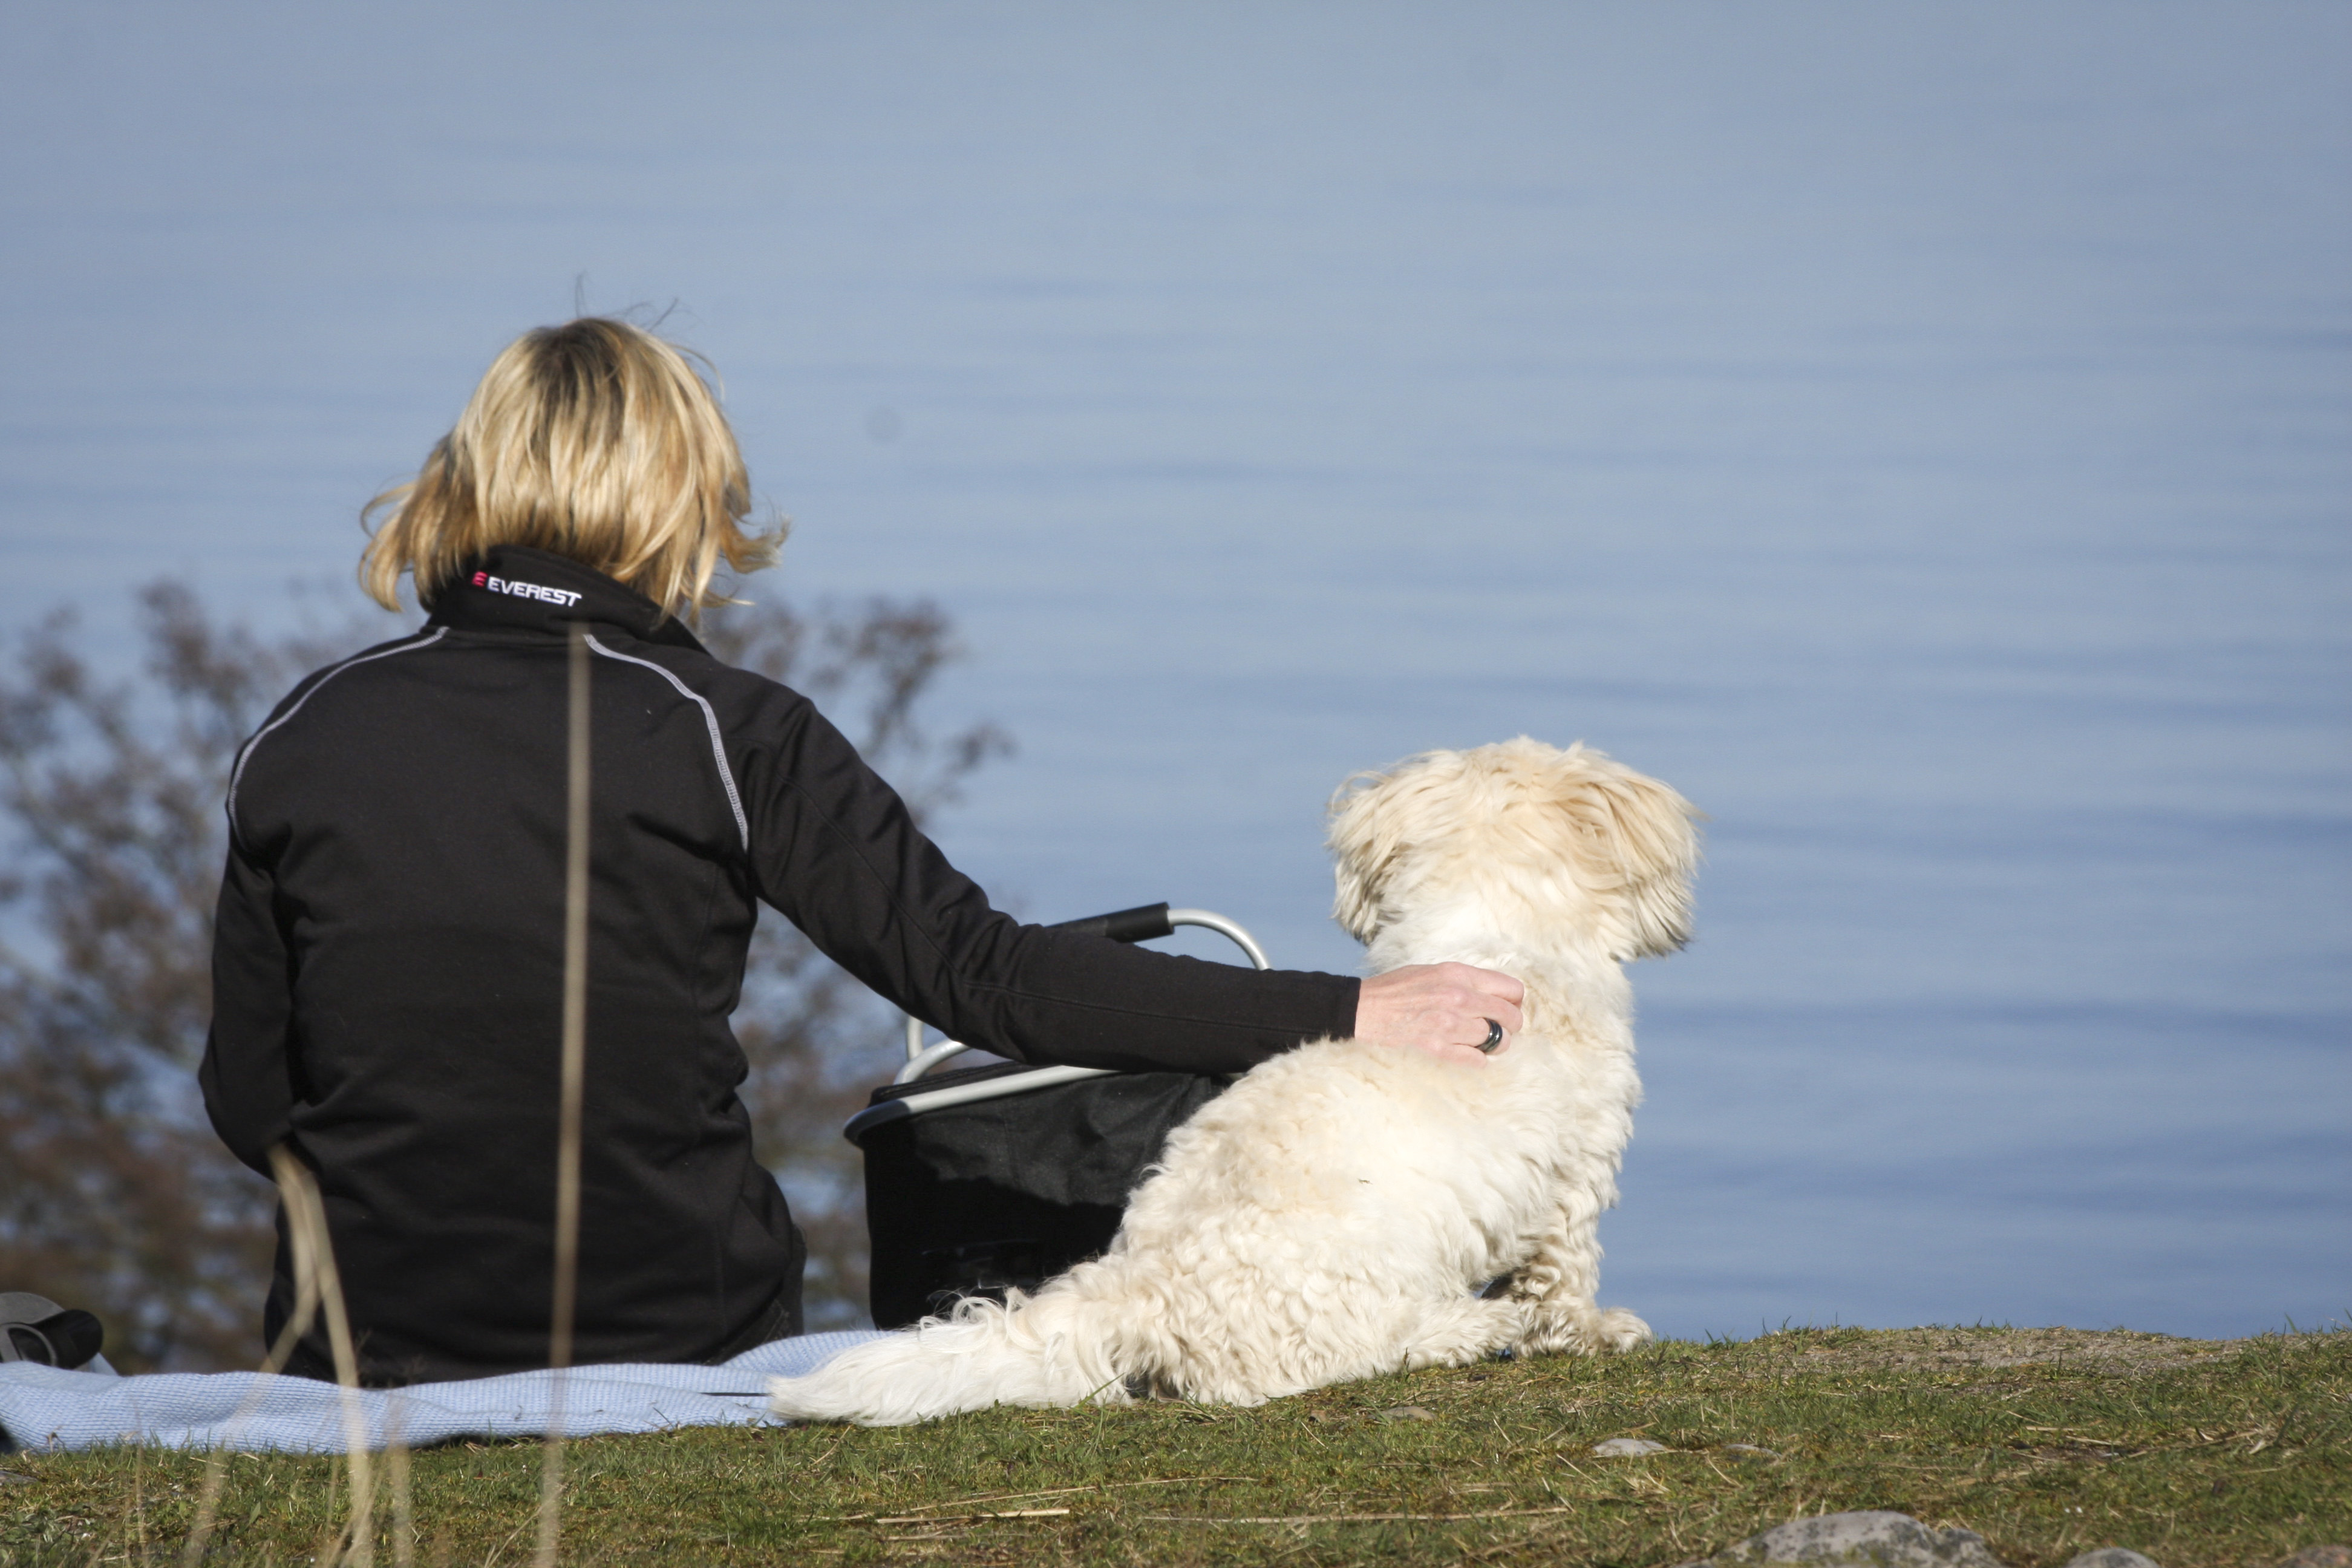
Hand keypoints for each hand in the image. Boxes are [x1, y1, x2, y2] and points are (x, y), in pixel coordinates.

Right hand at [1353, 962, 1525, 1064]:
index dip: (1515, 1000)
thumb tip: (1496, 994)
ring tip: (1483, 1040)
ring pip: (1497, 1040)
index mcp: (1459, 974)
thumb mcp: (1435, 970)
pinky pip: (1476, 1059)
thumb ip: (1467, 980)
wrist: (1365, 1008)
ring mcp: (1449, 1024)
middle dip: (1510, 1024)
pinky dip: (1479, 1059)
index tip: (1509, 1006)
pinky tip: (1471, 1053)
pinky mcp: (1438, 1047)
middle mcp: (1459, 997)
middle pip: (1510, 1017)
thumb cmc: (1398, 987)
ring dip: (1495, 1043)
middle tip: (1500, 1027)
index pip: (1511, 989)